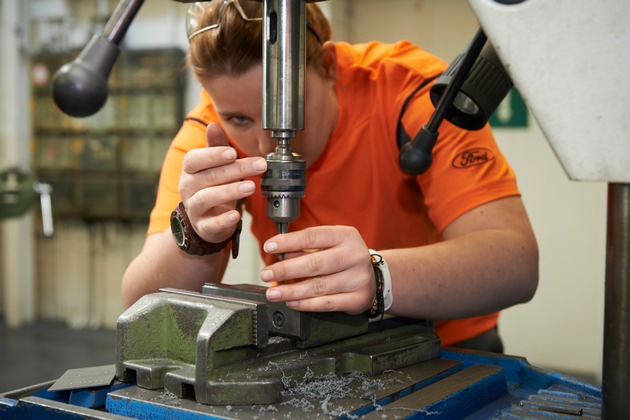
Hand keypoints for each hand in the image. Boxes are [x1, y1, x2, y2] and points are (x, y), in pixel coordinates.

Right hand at [178, 122, 266, 242]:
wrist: (206, 219)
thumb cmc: (214, 186)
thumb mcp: (216, 166)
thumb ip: (217, 147)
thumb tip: (213, 125)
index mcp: (190, 170)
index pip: (194, 160)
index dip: (213, 155)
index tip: (233, 153)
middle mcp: (188, 188)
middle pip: (208, 177)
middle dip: (235, 170)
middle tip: (259, 165)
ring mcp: (194, 209)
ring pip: (206, 198)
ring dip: (230, 191)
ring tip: (251, 187)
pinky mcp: (204, 227)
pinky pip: (211, 224)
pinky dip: (224, 220)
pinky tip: (236, 215)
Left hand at [261, 226, 375, 314]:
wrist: (375, 278)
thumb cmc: (346, 259)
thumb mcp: (329, 245)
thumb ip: (305, 248)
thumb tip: (280, 254)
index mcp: (346, 236)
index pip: (313, 236)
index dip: (288, 241)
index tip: (269, 247)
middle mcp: (355, 255)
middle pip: (315, 264)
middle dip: (286, 270)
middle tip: (267, 274)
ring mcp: (358, 279)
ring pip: (318, 286)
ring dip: (291, 291)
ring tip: (273, 293)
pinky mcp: (357, 299)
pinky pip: (326, 304)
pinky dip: (305, 304)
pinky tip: (292, 302)